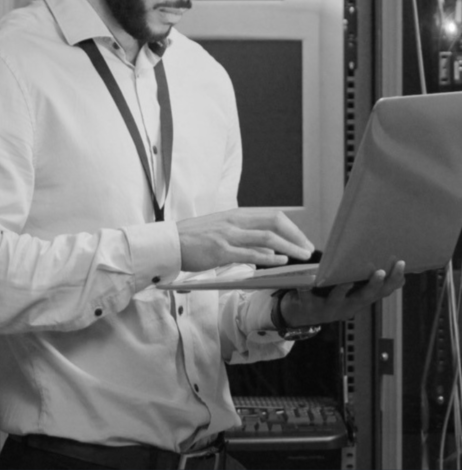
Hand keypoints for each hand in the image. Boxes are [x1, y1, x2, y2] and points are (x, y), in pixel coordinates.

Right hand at [176, 208, 314, 271]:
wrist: (169, 243)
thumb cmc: (194, 239)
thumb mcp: (223, 231)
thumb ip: (246, 238)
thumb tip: (270, 248)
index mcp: (236, 215)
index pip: (272, 216)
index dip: (292, 228)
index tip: (303, 241)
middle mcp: (235, 221)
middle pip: (275, 222)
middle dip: (296, 236)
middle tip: (308, 249)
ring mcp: (228, 235)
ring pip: (267, 237)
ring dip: (290, 246)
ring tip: (303, 256)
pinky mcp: (221, 250)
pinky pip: (251, 253)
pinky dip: (269, 257)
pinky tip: (281, 261)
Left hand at [280, 261, 406, 326]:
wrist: (300, 315)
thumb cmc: (328, 298)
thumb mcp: (350, 292)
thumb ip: (364, 282)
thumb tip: (388, 266)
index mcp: (358, 301)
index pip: (381, 292)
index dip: (393, 280)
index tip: (402, 264)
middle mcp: (347, 307)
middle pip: (363, 297)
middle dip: (373, 285)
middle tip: (380, 272)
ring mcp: (328, 308)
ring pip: (337, 299)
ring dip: (342, 290)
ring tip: (347, 281)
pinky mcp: (308, 307)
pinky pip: (306, 298)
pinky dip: (305, 291)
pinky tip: (303, 285)